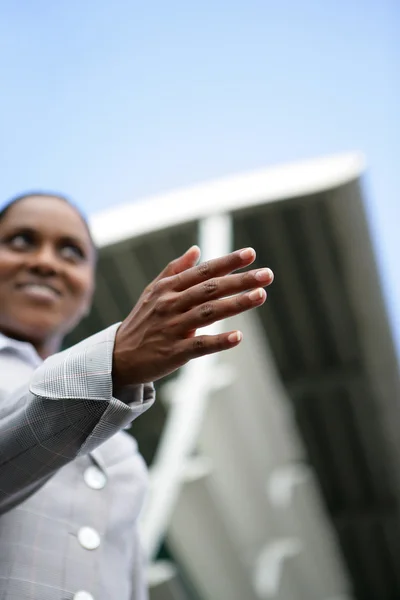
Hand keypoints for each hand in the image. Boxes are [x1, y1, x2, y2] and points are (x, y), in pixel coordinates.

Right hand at [112, 245, 273, 386]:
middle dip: (240, 280)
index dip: (227, 262)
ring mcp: (172, 328)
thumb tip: (196, 249)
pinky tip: (238, 337)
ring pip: (209, 313)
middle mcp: (170, 304)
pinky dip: (219, 341)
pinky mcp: (174, 352)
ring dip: (236, 304)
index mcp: (168, 288)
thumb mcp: (152, 292)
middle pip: (210, 289)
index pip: (203, 271)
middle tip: (267, 275)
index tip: (252, 254)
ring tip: (261, 296)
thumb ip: (175, 270)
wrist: (118, 357)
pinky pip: (199, 345)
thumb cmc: (142, 322)